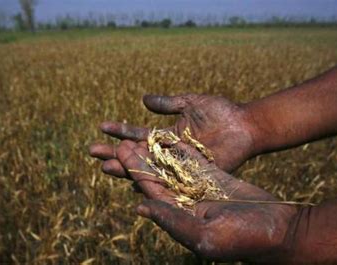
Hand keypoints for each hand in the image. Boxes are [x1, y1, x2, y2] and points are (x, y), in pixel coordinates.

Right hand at [90, 94, 259, 177]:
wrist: (244, 125)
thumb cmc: (221, 112)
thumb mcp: (191, 103)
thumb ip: (169, 104)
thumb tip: (143, 99)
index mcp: (168, 136)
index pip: (138, 135)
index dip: (120, 131)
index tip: (101, 126)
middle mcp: (169, 153)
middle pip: (137, 155)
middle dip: (114, 153)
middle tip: (92, 151)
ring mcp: (179, 166)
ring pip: (148, 169)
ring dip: (126, 168)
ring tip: (105, 166)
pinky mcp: (191, 176)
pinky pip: (168, 182)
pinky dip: (151, 183)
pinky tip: (133, 183)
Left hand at [114, 140, 295, 261]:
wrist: (279, 229)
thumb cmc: (244, 238)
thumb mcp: (204, 234)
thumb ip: (172, 219)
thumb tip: (139, 207)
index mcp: (180, 217)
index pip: (150, 191)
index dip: (133, 172)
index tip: (118, 154)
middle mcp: (186, 202)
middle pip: (156, 177)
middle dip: (139, 160)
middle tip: (119, 142)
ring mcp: (201, 189)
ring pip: (172, 167)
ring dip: (155, 153)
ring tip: (137, 137)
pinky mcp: (216, 178)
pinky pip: (194, 161)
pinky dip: (180, 149)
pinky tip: (166, 138)